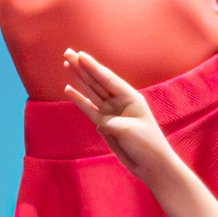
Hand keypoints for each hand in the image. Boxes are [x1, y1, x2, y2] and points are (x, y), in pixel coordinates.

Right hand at [61, 50, 172, 172]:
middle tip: (67, 52)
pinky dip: (78, 99)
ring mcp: (111, 112)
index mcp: (130, 98)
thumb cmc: (147, 144)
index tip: (80, 55)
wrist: (151, 164)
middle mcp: (119, 102)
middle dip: (82, 67)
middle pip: (97, 81)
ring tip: (66, 63)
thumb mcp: (129, 131)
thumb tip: (98, 123)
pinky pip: (88, 109)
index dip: (93, 67)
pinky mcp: (104, 124)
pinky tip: (68, 89)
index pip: (108, 79)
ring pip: (91, 91)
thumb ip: (110, 124)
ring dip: (78, 78)